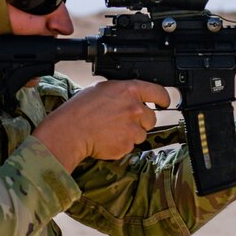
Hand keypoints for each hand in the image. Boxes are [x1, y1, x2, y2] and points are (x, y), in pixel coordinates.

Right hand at [34, 78, 170, 171]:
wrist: (71, 131)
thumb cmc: (80, 109)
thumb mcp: (102, 89)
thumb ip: (121, 92)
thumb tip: (129, 96)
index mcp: (130, 90)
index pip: (158, 92)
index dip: (163, 98)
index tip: (164, 102)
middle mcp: (136, 109)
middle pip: (151, 118)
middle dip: (141, 121)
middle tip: (123, 121)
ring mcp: (133, 128)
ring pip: (141, 134)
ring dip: (130, 134)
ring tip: (110, 131)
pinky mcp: (127, 145)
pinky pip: (130, 146)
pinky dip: (121, 145)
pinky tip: (107, 139)